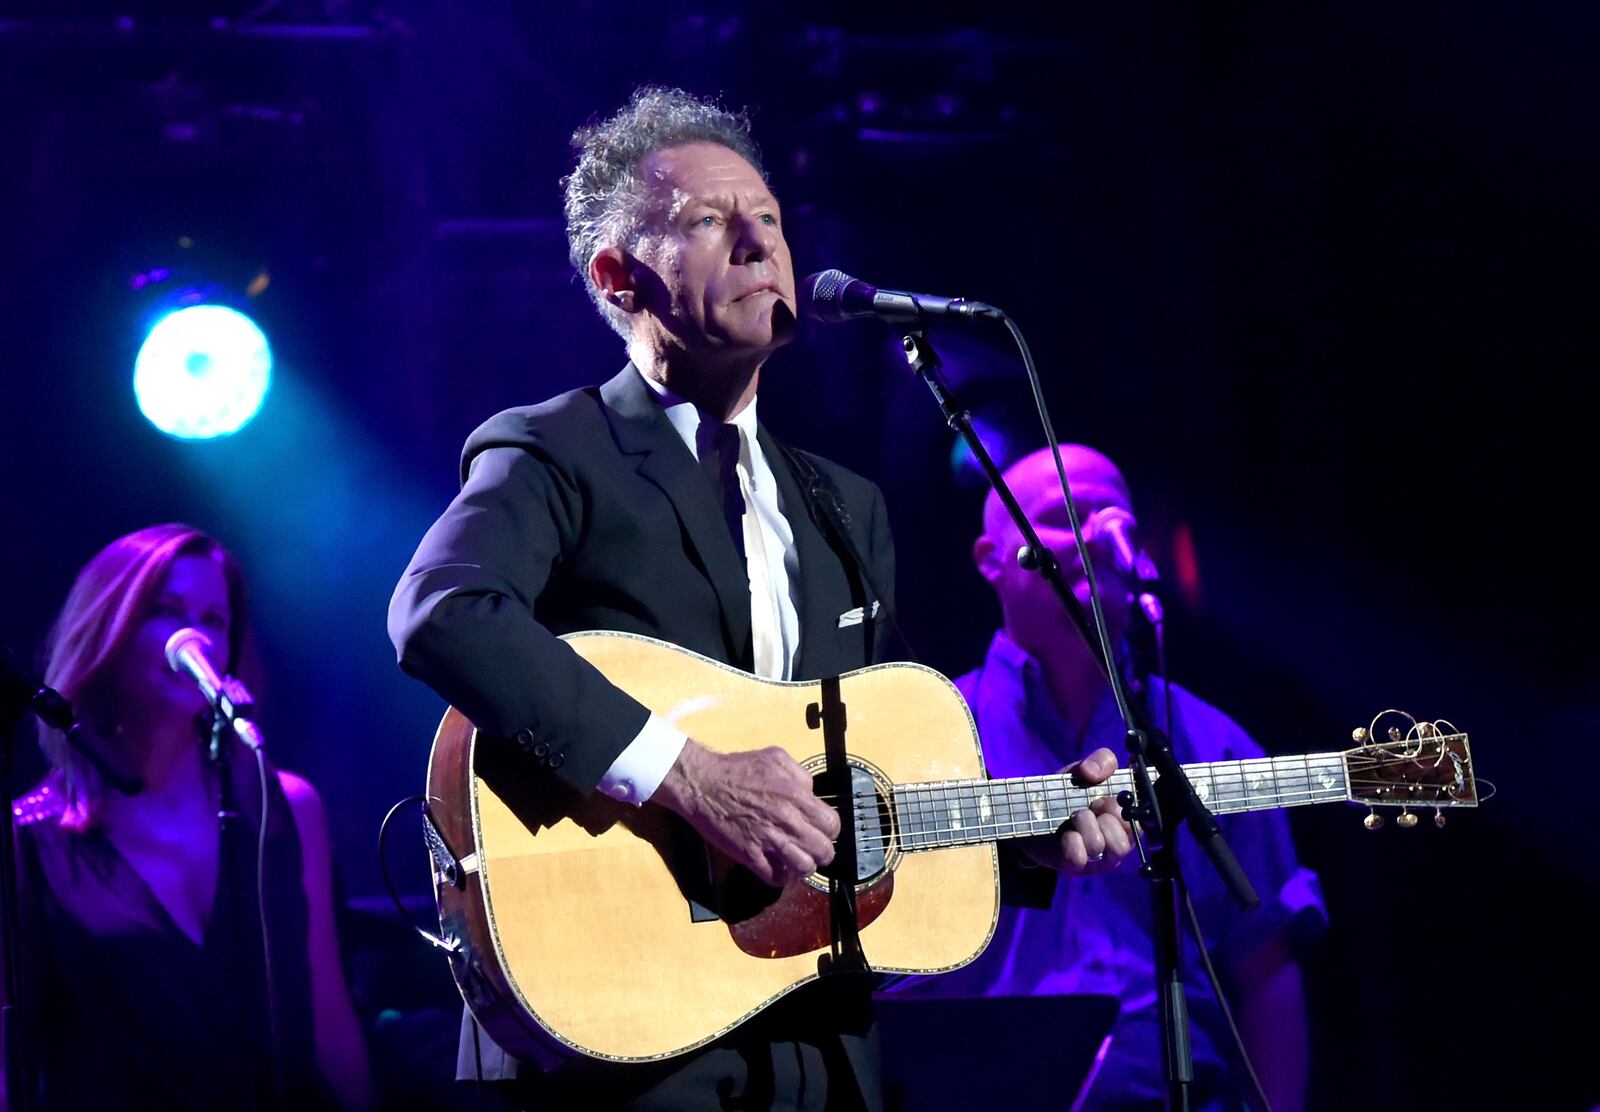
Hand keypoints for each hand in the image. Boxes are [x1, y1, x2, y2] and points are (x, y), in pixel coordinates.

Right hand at [651, 739, 839, 886]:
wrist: (703, 783)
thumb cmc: (738, 769)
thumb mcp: (777, 758)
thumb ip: (801, 775)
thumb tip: (812, 794)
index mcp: (796, 796)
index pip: (832, 825)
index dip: (828, 829)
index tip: (820, 828)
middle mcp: (787, 821)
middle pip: (823, 851)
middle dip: (821, 850)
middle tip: (810, 846)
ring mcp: (768, 841)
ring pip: (803, 869)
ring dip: (802, 866)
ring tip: (795, 859)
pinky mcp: (749, 856)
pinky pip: (776, 878)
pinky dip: (780, 876)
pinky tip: (777, 865)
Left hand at [1021, 747, 1134, 876]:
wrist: (1030, 814)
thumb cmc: (1065, 794)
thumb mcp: (1082, 770)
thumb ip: (1101, 761)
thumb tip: (1094, 772)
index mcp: (1126, 815)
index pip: (1143, 814)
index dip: (1121, 804)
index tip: (1102, 797)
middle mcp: (1120, 838)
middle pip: (1130, 832)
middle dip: (1105, 815)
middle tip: (1087, 808)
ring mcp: (1102, 857)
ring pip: (1113, 848)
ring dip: (1089, 828)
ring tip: (1074, 820)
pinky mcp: (1080, 868)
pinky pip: (1082, 858)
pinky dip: (1072, 843)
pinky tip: (1065, 835)